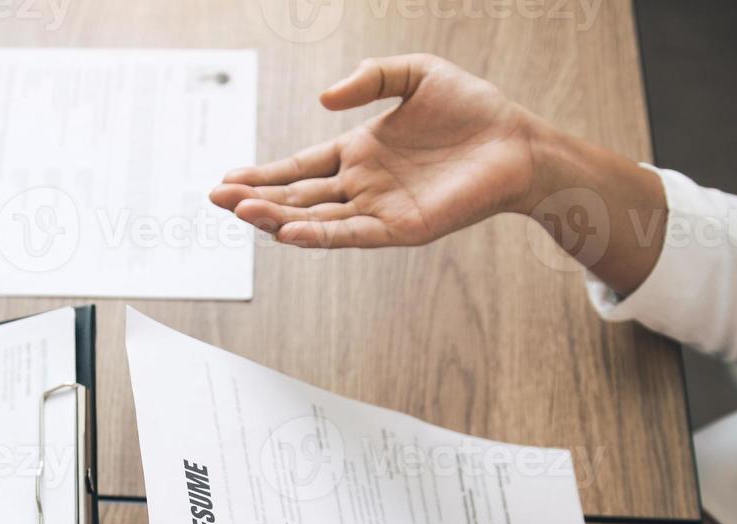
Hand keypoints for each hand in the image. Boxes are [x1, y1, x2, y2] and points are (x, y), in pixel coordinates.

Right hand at [210, 55, 538, 248]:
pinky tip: (289, 232)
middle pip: (297, 197)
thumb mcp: (417, 74)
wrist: (519, 143)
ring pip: (315, 219)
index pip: (299, 168)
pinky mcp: (400, 229)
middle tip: (217, 200)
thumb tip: (323, 97)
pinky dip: (319, 236)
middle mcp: (362, 185)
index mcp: (358, 152)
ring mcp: (378, 210)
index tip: (227, 181)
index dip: (262, 174)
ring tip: (242, 213)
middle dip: (255, 199)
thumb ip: (370, 77)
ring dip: (277, 218)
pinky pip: (351, 234)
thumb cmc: (474, 109)